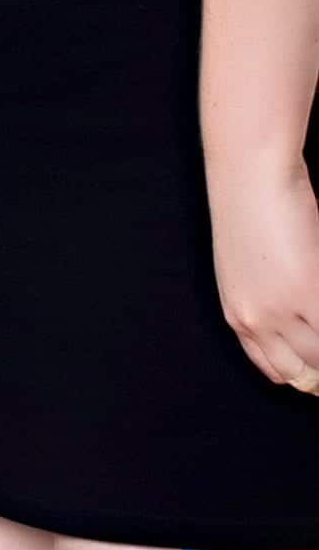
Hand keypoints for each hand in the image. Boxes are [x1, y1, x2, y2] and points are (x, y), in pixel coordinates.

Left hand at [208, 156, 318, 393]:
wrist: (248, 174)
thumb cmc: (250, 208)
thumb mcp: (245, 265)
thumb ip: (265, 298)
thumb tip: (303, 326)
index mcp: (238, 314)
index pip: (275, 370)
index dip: (304, 375)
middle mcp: (256, 320)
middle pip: (303, 372)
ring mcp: (283, 310)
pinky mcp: (311, 293)